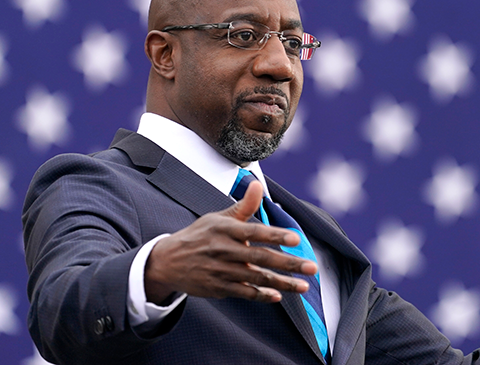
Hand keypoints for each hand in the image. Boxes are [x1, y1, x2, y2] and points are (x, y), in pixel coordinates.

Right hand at [144, 180, 316, 303]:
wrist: (168, 261)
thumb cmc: (200, 235)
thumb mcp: (218, 218)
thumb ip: (244, 206)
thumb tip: (258, 184)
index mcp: (225, 229)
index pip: (254, 232)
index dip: (276, 235)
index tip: (296, 239)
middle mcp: (224, 250)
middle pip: (261, 258)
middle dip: (289, 263)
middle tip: (312, 268)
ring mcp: (221, 271)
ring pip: (256, 278)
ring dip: (282, 283)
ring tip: (303, 286)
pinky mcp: (218, 288)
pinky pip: (244, 293)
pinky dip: (261, 295)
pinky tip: (278, 295)